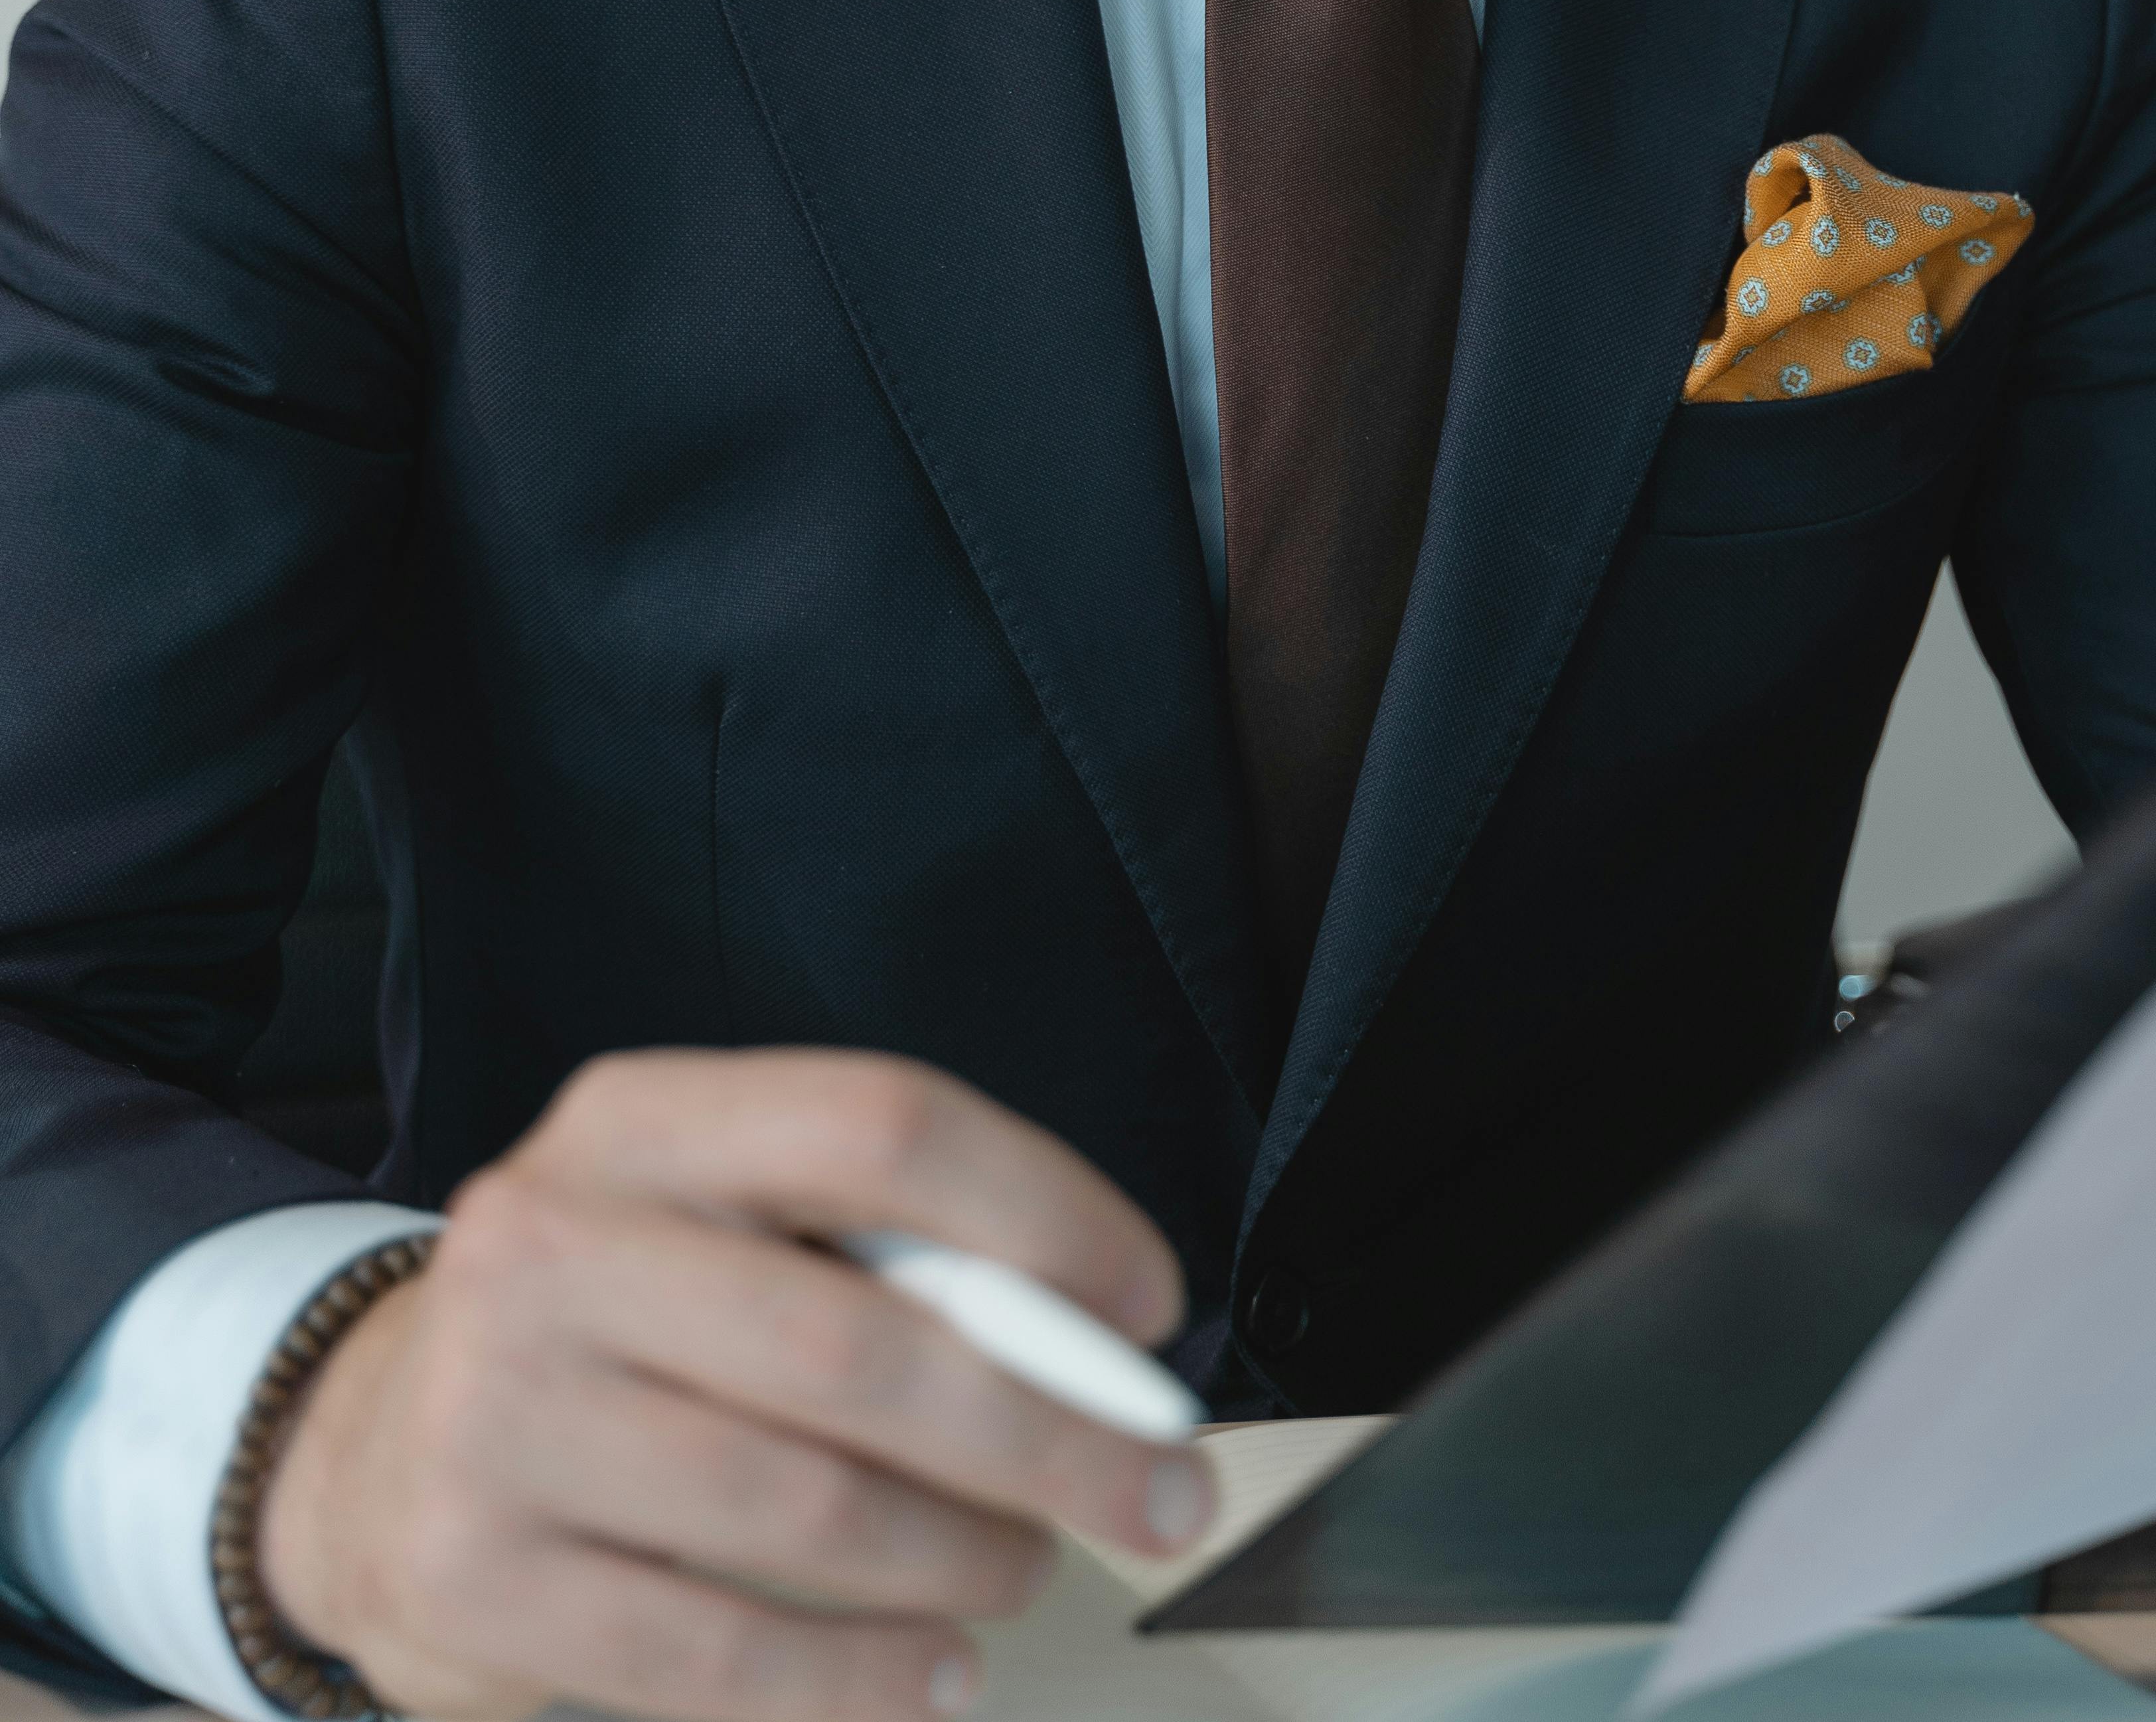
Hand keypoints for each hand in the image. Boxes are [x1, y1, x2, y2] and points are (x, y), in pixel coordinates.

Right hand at [257, 1050, 1211, 1721]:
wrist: (365, 1453)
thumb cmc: (608, 1325)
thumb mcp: (714, 1220)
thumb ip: (879, 1250)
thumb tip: (1095, 1339)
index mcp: (638, 1121)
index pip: (880, 1125)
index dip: (1043, 1213)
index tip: (1147, 1306)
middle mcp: (553, 1244)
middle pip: (860, 1343)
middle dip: (1050, 1431)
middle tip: (1159, 1489)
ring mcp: (500, 1416)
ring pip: (807, 1510)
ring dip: (963, 1556)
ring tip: (1025, 1564)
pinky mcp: (478, 1579)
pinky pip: (720, 1658)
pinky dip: (861, 1680)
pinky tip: (936, 1674)